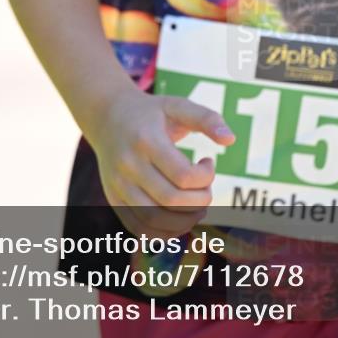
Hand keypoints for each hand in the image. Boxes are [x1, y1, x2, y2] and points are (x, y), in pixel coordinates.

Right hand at [90, 86, 235, 240]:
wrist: (106, 114)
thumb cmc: (150, 112)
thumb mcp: (176, 105)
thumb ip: (206, 118)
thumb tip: (231, 140)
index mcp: (145, 140)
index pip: (183, 176)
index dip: (206, 177)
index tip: (208, 162)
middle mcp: (128, 165)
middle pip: (171, 200)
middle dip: (200, 200)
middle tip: (204, 186)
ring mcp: (118, 184)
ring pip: (154, 219)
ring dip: (185, 220)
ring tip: (194, 204)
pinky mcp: (113, 198)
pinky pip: (139, 228)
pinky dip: (164, 232)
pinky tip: (178, 216)